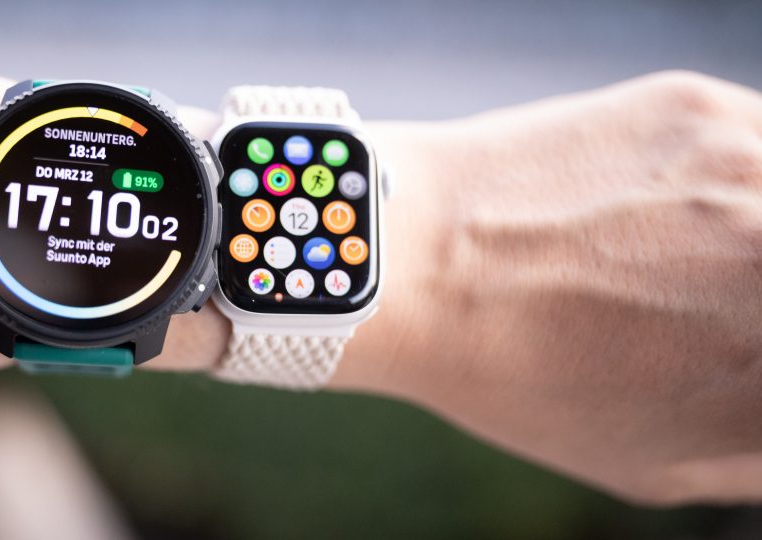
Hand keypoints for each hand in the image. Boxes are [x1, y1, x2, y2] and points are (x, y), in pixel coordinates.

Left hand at [365, 71, 761, 504]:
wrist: (413, 264)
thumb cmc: (520, 381)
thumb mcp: (659, 462)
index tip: (744, 347)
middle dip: (756, 295)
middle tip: (726, 304)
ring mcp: (751, 171)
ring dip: (755, 231)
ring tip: (697, 259)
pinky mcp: (702, 110)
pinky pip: (760, 142)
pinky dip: (740, 180)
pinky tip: (676, 208)